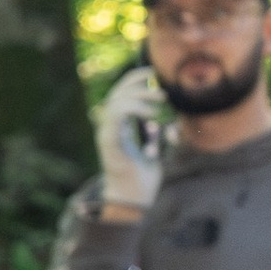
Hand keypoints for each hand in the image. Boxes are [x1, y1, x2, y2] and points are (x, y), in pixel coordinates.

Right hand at [95, 65, 163, 217]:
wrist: (134, 198)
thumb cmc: (143, 176)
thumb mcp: (154, 150)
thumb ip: (156, 136)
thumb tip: (163, 125)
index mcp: (117, 127)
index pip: (120, 93)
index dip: (133, 79)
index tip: (151, 70)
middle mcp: (109, 128)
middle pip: (116, 93)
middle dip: (137, 83)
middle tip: (160, 84)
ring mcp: (107, 134)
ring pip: (115, 102)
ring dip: (139, 95)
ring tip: (161, 99)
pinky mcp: (110, 143)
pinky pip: (116, 117)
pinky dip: (134, 110)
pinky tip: (152, 115)